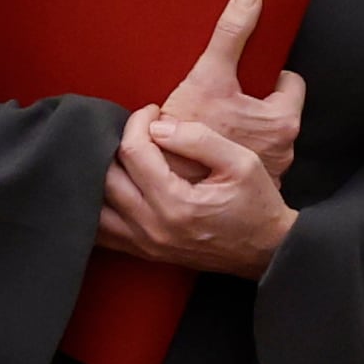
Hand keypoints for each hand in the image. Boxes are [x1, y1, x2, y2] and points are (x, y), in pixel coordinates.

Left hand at [95, 106, 297, 275]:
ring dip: (102, 176)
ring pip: (97, 207)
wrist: (267, 250)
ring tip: (124, 155)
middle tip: (140, 130)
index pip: (133, 152)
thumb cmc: (257, 205)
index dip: (138, 122)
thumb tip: (158, 126)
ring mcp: (146, 244)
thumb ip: (198, 139)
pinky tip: (113, 186)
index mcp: (177, 204)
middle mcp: (154, 227)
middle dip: (117, 143)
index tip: (153, 111)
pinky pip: (103, 231)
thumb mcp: (241, 162)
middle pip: (107, 176)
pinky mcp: (145, 252)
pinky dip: (99, 206)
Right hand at [155, 0, 305, 186]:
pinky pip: (244, 160)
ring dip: (240, 129)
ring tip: (212, 120)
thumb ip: (231, 33)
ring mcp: (267, 174)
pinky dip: (230, 151)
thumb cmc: (187, 140)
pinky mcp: (245, 190)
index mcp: (282, 123)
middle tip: (224, 96)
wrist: (164, 191)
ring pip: (259, 137)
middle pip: (274, 110)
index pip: (290, 83)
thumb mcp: (208, 76)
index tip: (248, 73)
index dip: (269, 74)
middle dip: (252, 102)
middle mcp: (282, 152)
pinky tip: (207, 146)